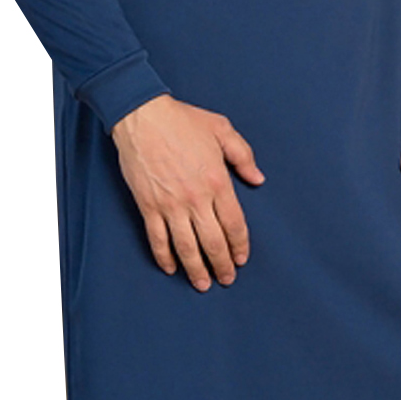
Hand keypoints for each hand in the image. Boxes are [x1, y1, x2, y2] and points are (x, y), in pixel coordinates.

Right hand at [111, 95, 264, 289]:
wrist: (142, 115)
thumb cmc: (182, 120)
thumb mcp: (222, 130)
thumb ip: (243, 156)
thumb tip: (257, 179)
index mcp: (217, 181)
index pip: (234, 224)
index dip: (239, 246)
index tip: (241, 259)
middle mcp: (196, 198)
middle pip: (213, 242)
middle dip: (222, 265)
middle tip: (226, 279)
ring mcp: (170, 205)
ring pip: (186, 247)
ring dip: (196, 269)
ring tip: (203, 284)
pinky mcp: (148, 206)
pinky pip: (157, 238)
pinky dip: (164, 257)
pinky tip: (171, 268)